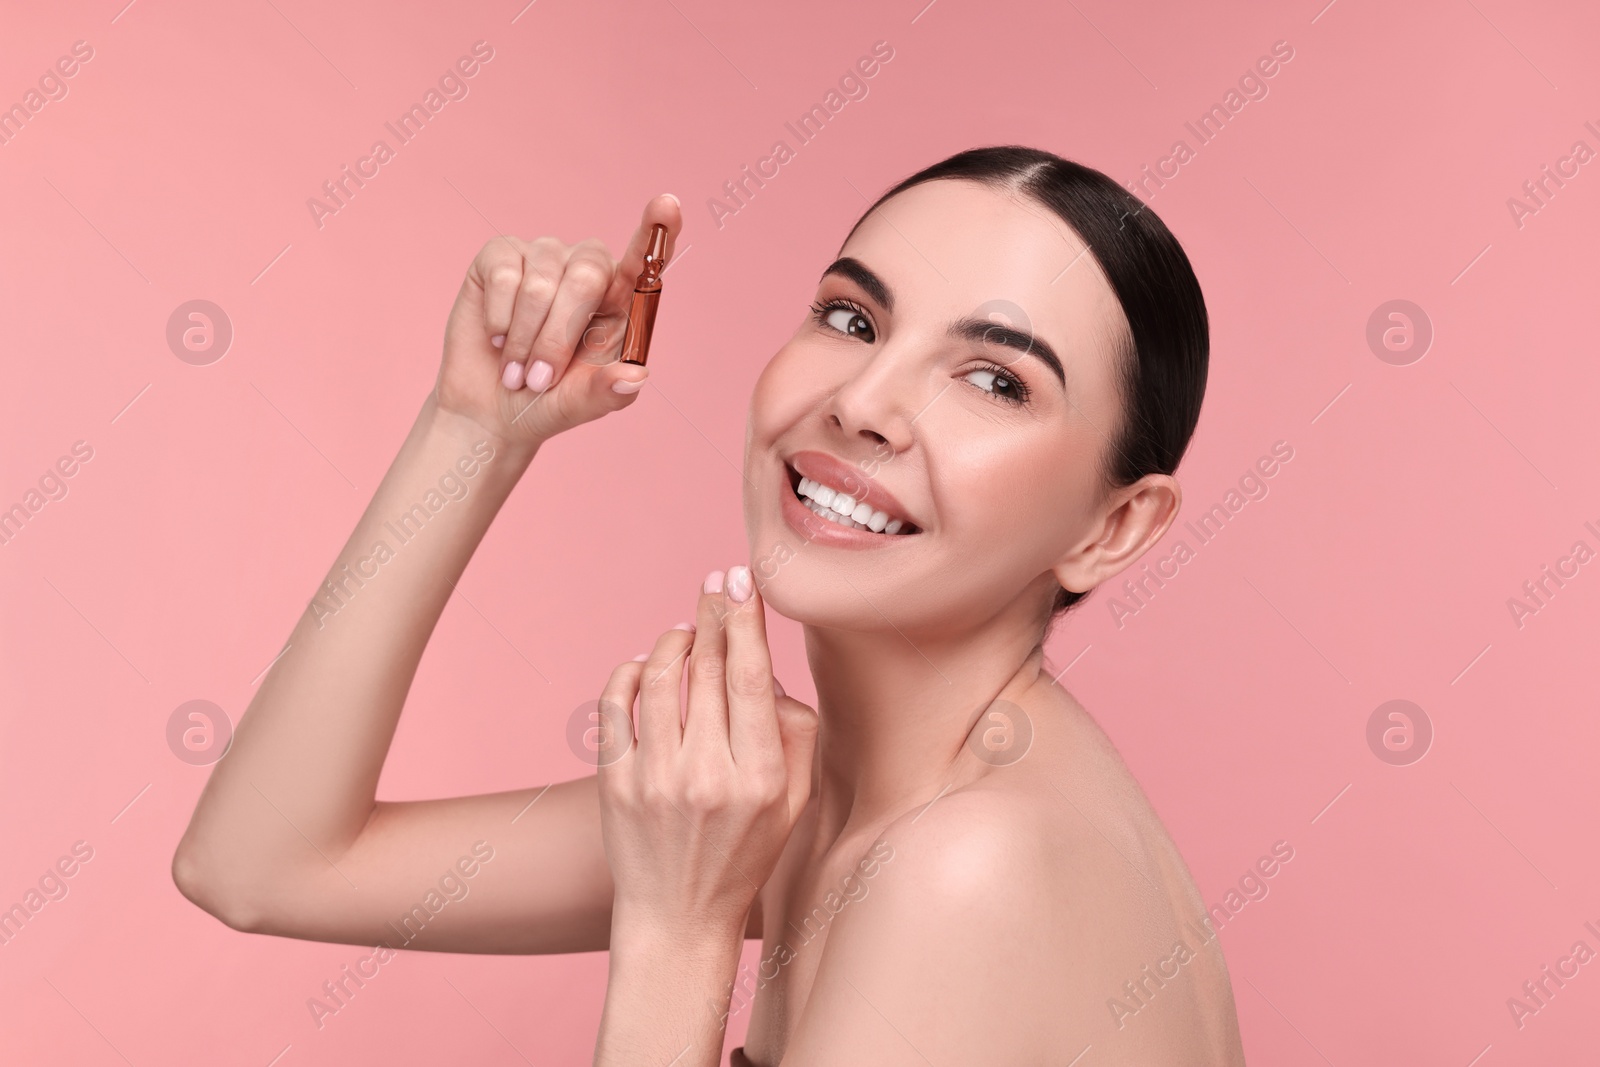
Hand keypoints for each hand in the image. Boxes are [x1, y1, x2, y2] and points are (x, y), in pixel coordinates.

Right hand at [434, 194, 682, 448]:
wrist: (489, 410)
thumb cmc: (546, 403)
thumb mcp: (581, 405)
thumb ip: (609, 392)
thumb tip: (636, 376)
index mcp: (620, 301)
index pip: (646, 261)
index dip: (657, 231)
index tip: (667, 205)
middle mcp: (587, 270)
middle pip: (589, 276)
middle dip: (559, 336)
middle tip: (540, 378)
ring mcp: (545, 257)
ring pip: (542, 282)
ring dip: (525, 338)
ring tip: (516, 369)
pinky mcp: (501, 255)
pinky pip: (505, 274)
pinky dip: (500, 318)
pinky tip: (497, 338)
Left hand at [595, 566, 818, 937]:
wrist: (678, 917)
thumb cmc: (744, 853)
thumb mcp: (795, 802)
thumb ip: (795, 733)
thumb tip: (764, 668)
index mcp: (760, 778)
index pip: (751, 677)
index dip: (745, 619)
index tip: (741, 579)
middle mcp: (707, 776)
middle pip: (707, 668)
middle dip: (713, 613)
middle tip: (716, 581)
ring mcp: (655, 779)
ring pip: (659, 676)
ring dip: (674, 640)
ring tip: (687, 631)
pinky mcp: (615, 784)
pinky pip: (617, 704)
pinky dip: (629, 671)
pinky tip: (645, 665)